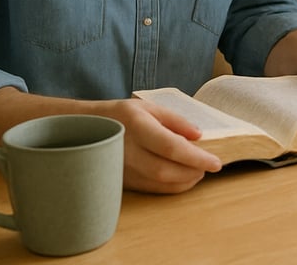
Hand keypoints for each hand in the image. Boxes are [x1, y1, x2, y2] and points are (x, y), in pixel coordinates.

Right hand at [100, 99, 222, 193]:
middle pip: (165, 170)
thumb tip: (198, 135)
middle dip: (192, 172)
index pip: (171, 147)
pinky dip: (170, 187)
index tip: (216, 162)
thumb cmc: (120, 115)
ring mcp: (121, 169)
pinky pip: (149, 188)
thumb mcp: (148, 108)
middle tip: (209, 166)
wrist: (81, 129)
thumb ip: (175, 120)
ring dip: (184, 181)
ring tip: (198, 172)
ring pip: (157, 183)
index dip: (196, 157)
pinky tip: (181, 178)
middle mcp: (127, 150)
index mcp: (137, 126)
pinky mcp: (120, 180)